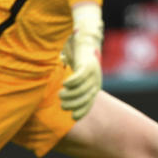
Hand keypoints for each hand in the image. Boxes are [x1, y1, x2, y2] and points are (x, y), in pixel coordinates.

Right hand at [59, 4, 103, 119]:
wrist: (85, 41)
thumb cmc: (78, 60)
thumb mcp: (77, 75)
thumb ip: (71, 86)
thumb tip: (61, 98)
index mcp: (94, 86)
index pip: (89, 104)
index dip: (81, 111)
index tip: (72, 117)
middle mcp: (96, 81)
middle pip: (85, 98)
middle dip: (73, 104)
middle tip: (62, 104)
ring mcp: (93, 74)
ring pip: (81, 89)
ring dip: (70, 95)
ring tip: (61, 95)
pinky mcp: (88, 65)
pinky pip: (80, 77)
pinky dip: (72, 82)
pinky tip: (64, 84)